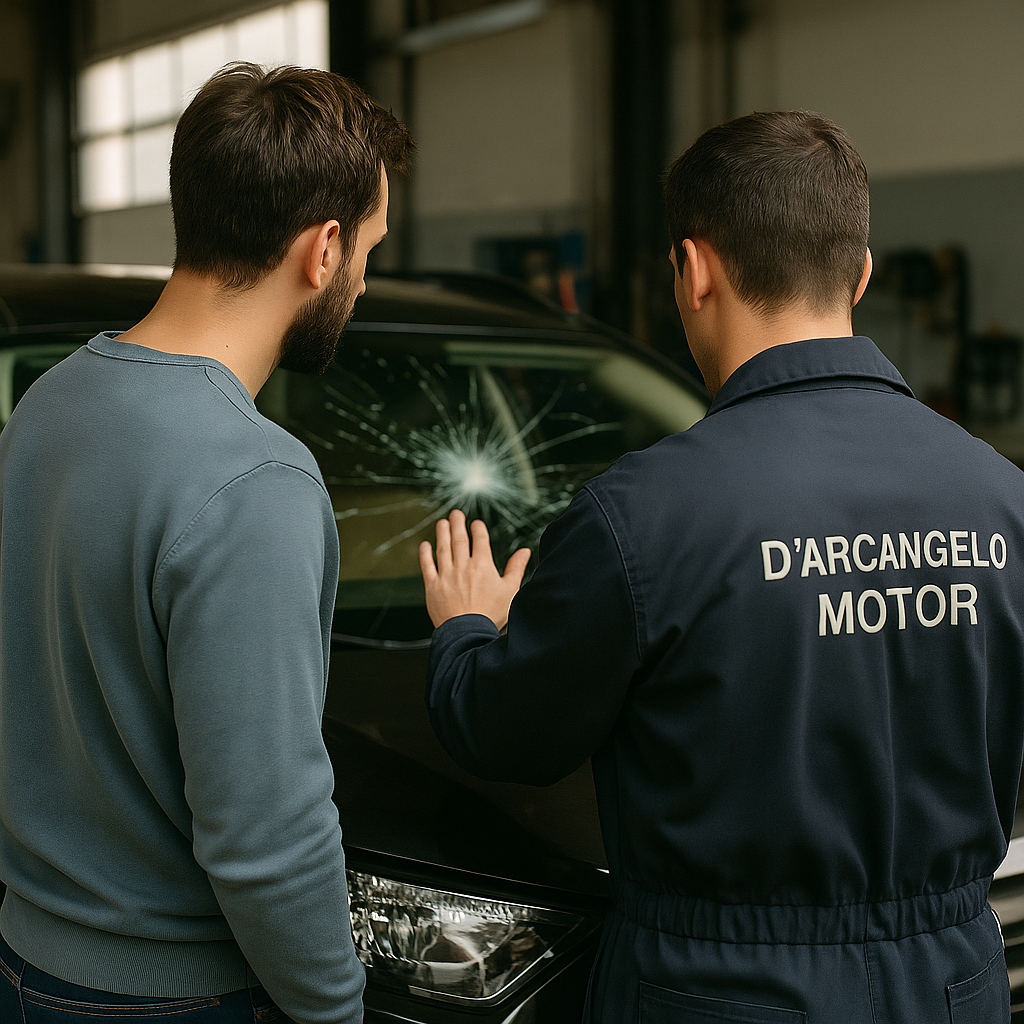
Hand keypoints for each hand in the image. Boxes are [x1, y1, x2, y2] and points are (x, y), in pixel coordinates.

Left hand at [419, 510, 530, 628]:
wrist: (468, 633)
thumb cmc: (491, 614)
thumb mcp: (510, 590)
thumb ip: (516, 568)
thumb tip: (524, 551)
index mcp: (482, 566)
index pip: (479, 540)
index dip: (477, 529)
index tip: (475, 523)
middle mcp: (463, 567)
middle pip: (459, 539)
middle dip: (457, 524)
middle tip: (455, 513)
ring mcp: (446, 575)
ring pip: (443, 548)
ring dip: (442, 533)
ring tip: (442, 523)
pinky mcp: (432, 586)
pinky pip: (427, 566)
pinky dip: (425, 554)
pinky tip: (425, 545)